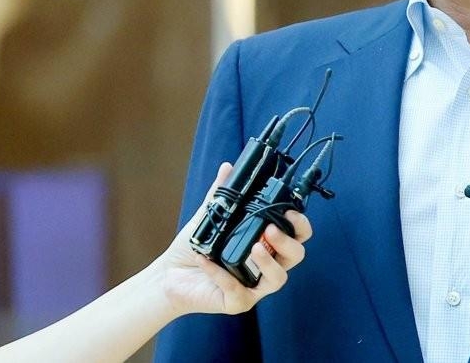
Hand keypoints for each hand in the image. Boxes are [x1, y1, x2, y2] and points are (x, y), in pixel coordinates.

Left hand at [155, 163, 313, 316]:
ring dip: (269, 262)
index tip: (288, 211)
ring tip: (255, 247)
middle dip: (288, 241)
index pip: (297, 235)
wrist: (169, 276)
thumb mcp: (210, 217)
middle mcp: (267, 264)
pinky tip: (208, 261)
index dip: (300, 224)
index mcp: (267, 243)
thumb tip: (228, 167)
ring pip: (279, 278)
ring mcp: (255, 286)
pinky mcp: (239, 302)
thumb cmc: (195, 247)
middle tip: (271, 229)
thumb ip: (221, 194)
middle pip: (296, 255)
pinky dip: (223, 275)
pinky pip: (239, 291)